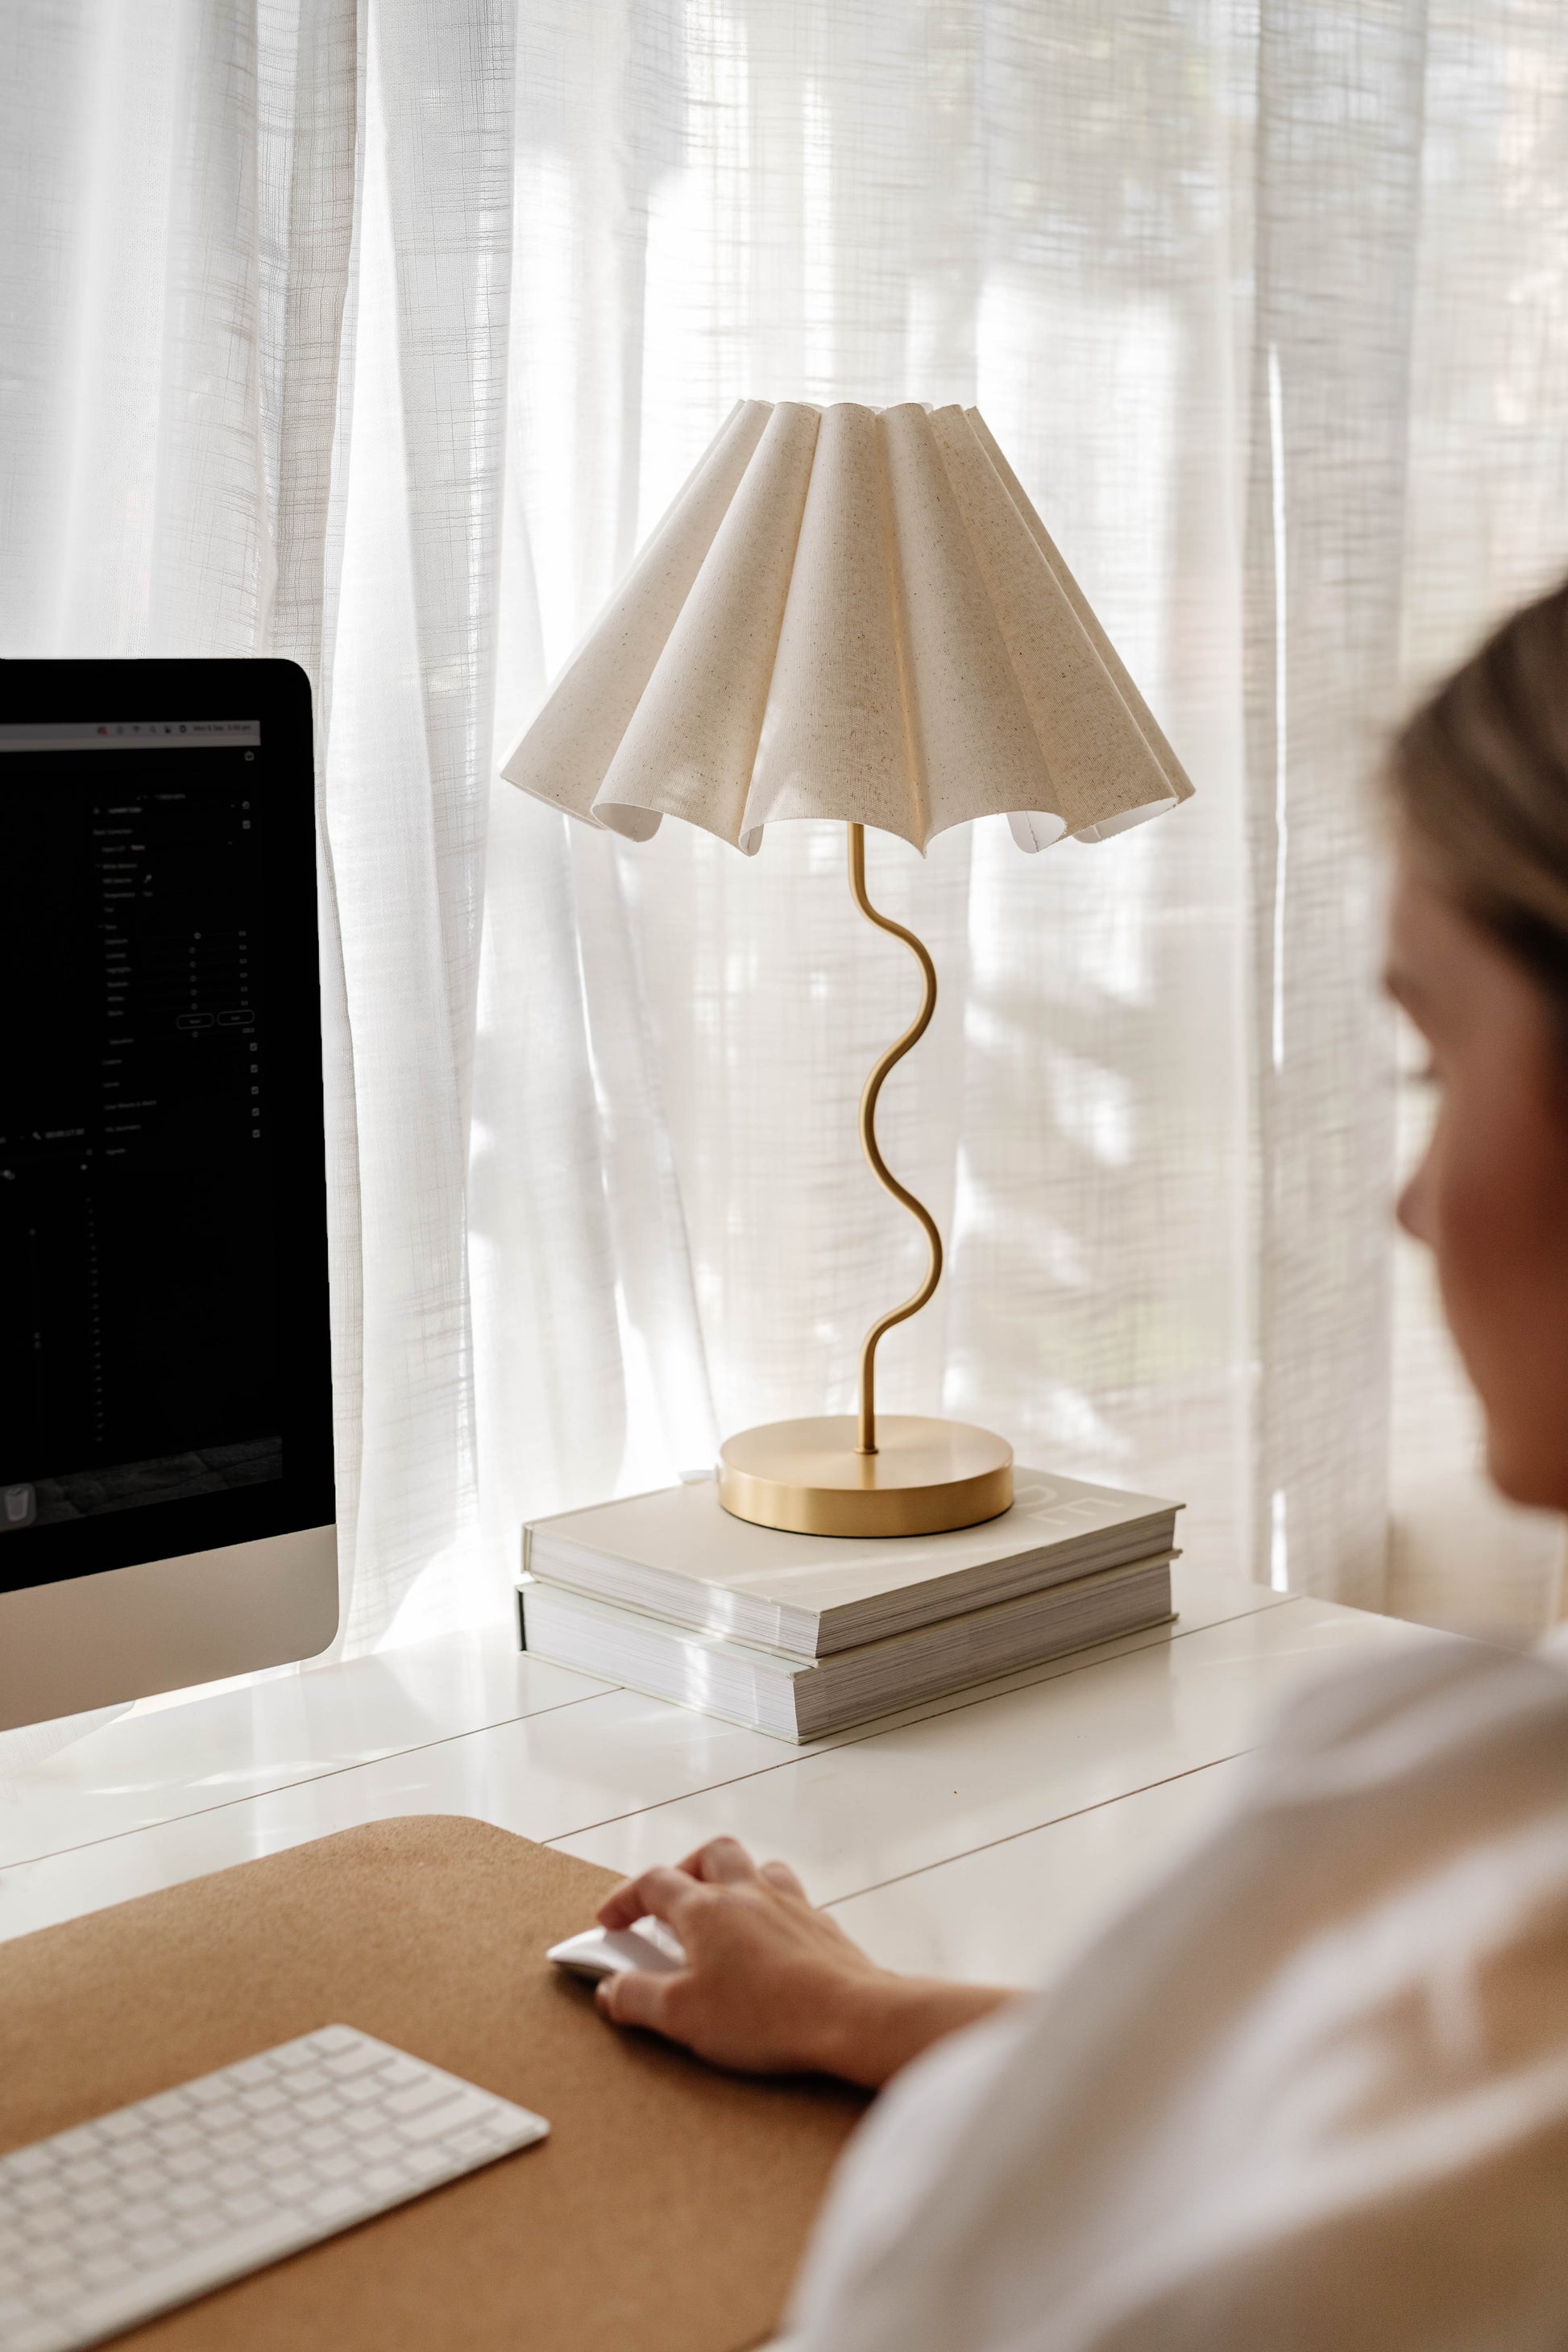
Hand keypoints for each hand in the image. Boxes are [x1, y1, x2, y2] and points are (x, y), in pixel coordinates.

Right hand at [592, 1835, 1013, 2086]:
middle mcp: (747, 1893)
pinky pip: (792, 1898)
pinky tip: (771, 1939)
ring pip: (758, 1867)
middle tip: (671, 1902)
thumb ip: (637, 1998)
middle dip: (685, 1868)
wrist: (849, 2016)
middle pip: (712, 1853)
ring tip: (723, 1911)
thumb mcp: (681, 2016)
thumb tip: (610, 1989)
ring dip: (734, 1880)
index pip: (653, 1884)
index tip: (609, 1921)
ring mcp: (789, 1904)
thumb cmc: (764, 2015)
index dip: (624, 1899)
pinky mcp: (821, 1926)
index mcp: (706, 1909)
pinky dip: (772, 1908)